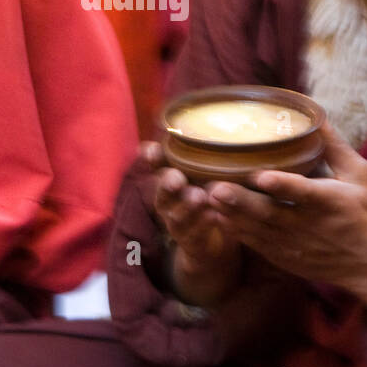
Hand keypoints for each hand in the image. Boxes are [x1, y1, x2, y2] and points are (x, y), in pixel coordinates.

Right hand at [141, 141, 241, 306]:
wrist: (208, 243)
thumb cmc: (204, 197)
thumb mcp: (200, 174)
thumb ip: (196, 155)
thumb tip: (203, 123)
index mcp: (168, 182)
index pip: (156, 167)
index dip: (152, 160)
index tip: (152, 151)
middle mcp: (168, 202)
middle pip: (163, 193)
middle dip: (168, 185)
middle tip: (177, 179)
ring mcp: (178, 223)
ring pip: (178, 215)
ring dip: (188, 206)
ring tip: (200, 197)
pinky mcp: (191, 241)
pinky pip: (196, 234)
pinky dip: (204, 225)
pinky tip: (214, 215)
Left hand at [206, 122, 366, 313]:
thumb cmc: (366, 212)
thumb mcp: (360, 174)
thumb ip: (334, 146)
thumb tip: (315, 116)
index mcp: (328, 201)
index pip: (302, 192)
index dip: (282, 185)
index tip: (260, 175)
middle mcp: (307, 224)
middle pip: (269, 213)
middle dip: (241, 201)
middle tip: (214, 187)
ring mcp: (293, 244)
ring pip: (256, 230)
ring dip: (231, 215)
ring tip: (205, 199)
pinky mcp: (284, 257)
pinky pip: (255, 244)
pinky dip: (236, 232)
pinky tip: (215, 217)